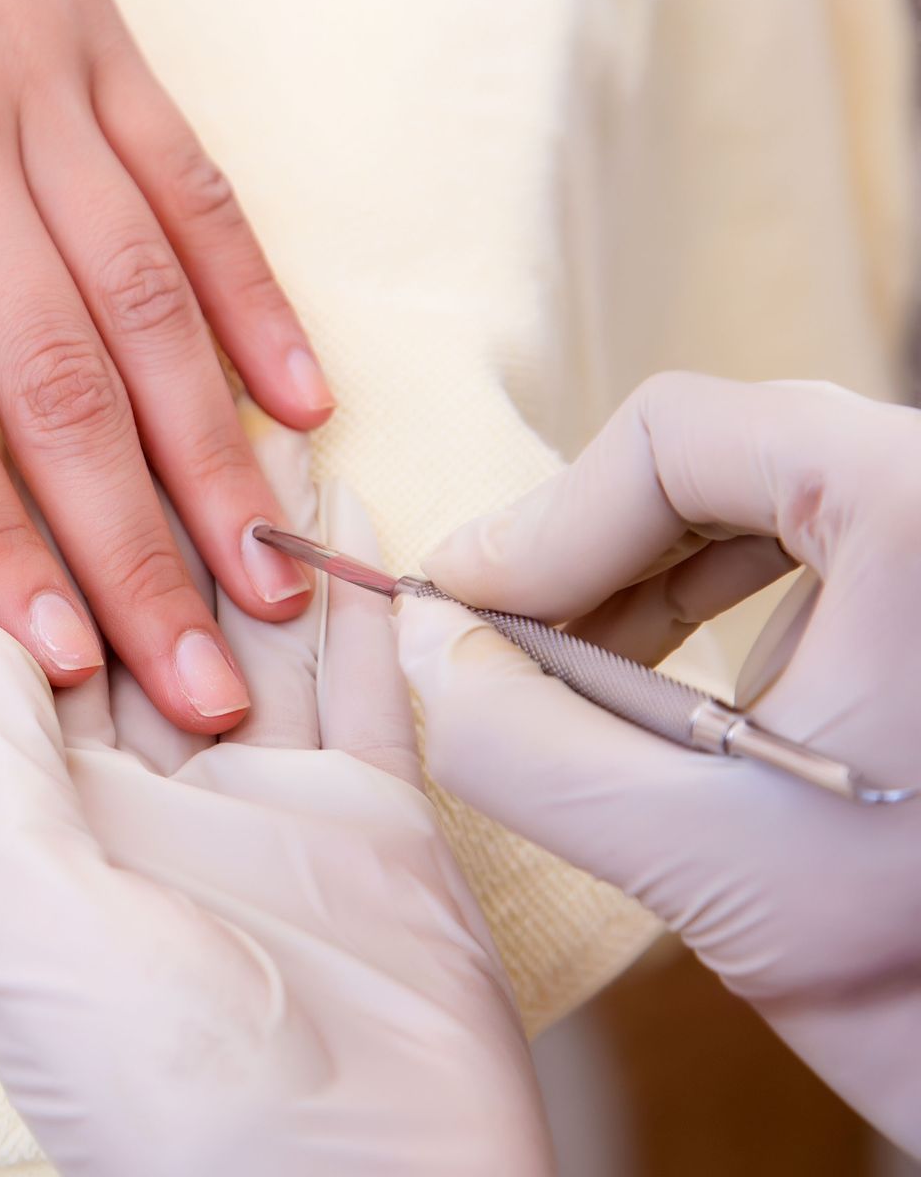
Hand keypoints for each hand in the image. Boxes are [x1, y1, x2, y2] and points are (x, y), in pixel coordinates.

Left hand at [0, 0, 333, 730]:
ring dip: (213, 454)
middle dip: (134, 549)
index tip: (56, 658)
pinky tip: (300, 403)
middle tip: (203, 686)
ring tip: (271, 581)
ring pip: (148, 295)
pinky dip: (253, 297)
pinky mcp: (103, 41)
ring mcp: (39, 84)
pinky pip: (196, 183)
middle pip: (58, 375)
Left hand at [0, 432, 549, 1175]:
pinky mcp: (375, 809)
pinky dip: (359, 592)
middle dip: (151, 506)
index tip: (34, 415)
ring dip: (252, 527)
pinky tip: (346, 501)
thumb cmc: (166, 1083)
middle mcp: (157, 795)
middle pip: (146, 614)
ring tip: (247, 408)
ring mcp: (270, 796)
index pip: (38, 643)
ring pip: (256, 623)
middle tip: (151, 378)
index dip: (39, 533)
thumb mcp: (35, 916)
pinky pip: (366, 674)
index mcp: (56, 820)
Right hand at [398, 372, 920, 1155]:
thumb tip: (421, 644)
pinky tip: (660, 698)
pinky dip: (707, 608)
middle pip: (713, 459)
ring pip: (756, 501)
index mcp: (918, 511)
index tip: (467, 611)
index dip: (545, 522)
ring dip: (637, 581)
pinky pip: (810, 554)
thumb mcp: (695, 854)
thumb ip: (517, 740)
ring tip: (567, 677)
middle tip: (498, 643)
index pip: (679, 438)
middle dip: (585, 553)